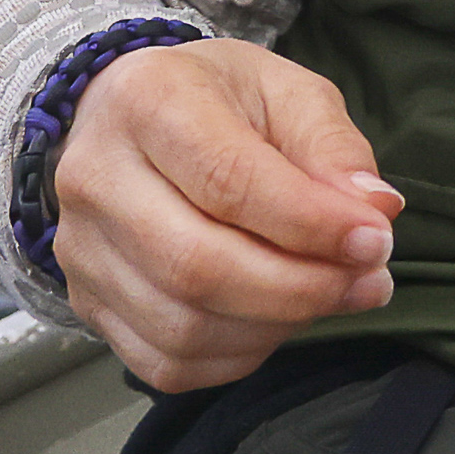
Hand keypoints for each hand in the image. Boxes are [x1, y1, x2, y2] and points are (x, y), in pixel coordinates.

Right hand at [54, 37, 402, 389]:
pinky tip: (277, 318)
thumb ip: (332, 146)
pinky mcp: (86, 302)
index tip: (374, 239)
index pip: (228, 182)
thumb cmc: (217, 102)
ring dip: (278, 325)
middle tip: (369, 279)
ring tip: (335, 294)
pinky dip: (238, 354)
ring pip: (183, 326)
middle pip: (197, 266)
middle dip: (301, 287)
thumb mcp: (286, 91)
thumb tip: (375, 211)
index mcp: (145, 100)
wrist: (133, 119)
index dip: (310, 224)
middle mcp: (95, 177)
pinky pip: (167, 362)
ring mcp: (79, 249)